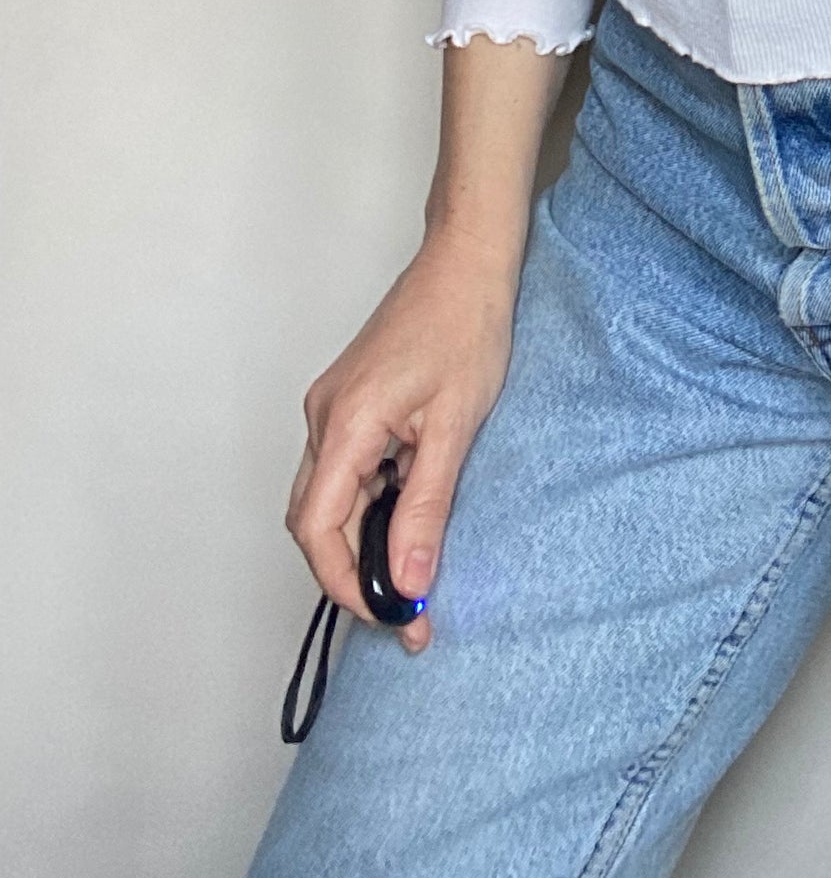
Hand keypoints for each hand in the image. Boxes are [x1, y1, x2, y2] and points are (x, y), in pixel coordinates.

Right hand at [285, 230, 518, 654]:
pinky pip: (346, 470)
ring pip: (329, 498)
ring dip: (364, 540)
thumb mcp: (455, 425)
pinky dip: (371, 504)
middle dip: (354, 573)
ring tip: (415, 574)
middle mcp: (324, 417)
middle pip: (315, 520)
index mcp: (345, 422)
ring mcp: (332, 408)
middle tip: (409, 609)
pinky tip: (410, 517)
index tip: (393, 615)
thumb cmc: (467, 326)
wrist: (468, 262)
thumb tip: (408, 580)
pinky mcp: (350, 403)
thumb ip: (426, 506)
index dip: (346, 584)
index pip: (317, 529)